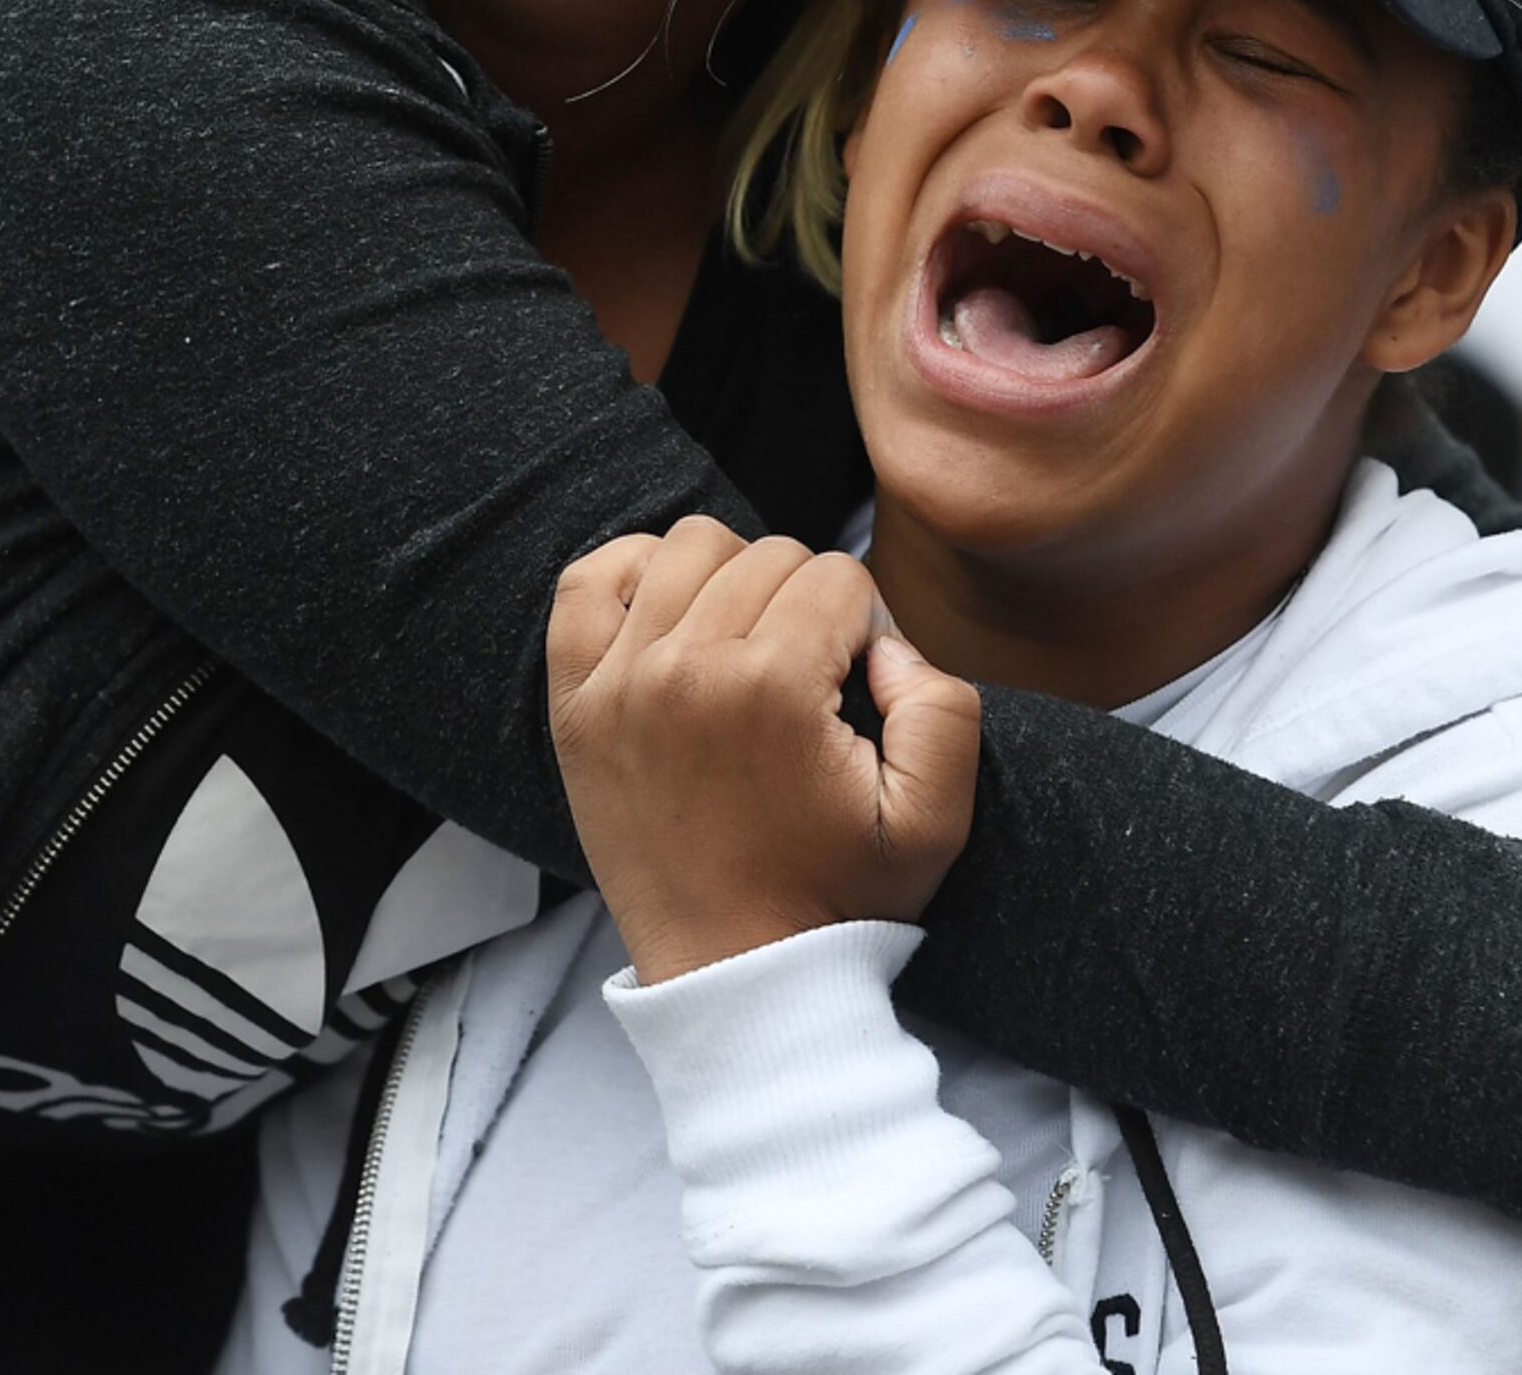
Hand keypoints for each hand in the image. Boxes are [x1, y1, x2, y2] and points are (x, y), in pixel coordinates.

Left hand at [546, 516, 980, 983]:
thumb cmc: (834, 899)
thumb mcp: (934, 820)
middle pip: (769, 556)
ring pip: (689, 547)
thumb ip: (945, 708)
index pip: (840, 577)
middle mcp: (688, 668)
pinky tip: (670, 615)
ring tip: (749, 646)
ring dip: (731, 579)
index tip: (854, 690)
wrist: (735, 974)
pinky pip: (588, 581)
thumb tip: (886, 643)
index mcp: (774, 686)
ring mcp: (620, 681)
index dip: (865, 627)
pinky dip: (632, 575)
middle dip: (806, 605)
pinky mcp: (576, 705)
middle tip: (808, 681)